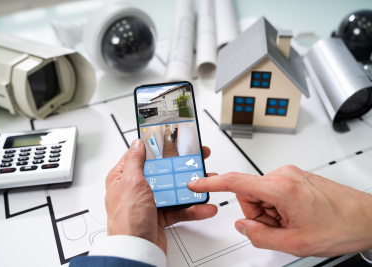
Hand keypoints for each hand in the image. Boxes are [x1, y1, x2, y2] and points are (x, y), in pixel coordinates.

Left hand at [105, 139, 217, 253]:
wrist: (136, 251)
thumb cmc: (126, 220)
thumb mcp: (131, 182)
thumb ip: (135, 161)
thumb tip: (137, 143)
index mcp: (123, 177)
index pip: (141, 156)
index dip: (157, 148)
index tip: (173, 143)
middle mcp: (136, 189)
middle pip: (162, 172)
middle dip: (181, 167)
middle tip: (196, 160)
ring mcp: (149, 203)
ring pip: (173, 190)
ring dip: (191, 188)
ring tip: (206, 183)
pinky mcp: (159, 216)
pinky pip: (179, 208)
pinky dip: (192, 208)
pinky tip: (203, 206)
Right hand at [187, 165, 371, 256]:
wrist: (367, 218)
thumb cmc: (340, 226)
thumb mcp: (294, 243)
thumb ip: (260, 236)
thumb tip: (243, 226)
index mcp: (279, 187)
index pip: (234, 182)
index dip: (211, 183)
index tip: (196, 183)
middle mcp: (282, 174)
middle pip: (248, 194)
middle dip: (258, 214)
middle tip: (281, 227)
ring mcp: (290, 174)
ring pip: (261, 195)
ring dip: (271, 212)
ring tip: (294, 223)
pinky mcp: (295, 177)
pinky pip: (274, 192)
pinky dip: (278, 206)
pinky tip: (297, 216)